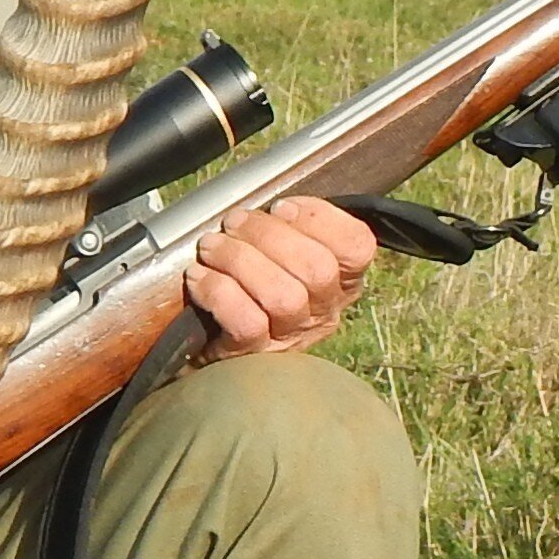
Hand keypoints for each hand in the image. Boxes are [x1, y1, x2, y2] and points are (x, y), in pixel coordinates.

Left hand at [184, 195, 379, 361]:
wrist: (208, 345)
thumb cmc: (245, 288)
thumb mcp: (277, 254)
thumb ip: (287, 227)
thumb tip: (270, 201)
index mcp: (338, 281)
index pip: (357, 246)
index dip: (320, 218)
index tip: (281, 207)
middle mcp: (322, 312)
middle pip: (317, 269)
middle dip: (268, 235)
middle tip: (234, 223)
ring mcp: (290, 338)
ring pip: (283, 296)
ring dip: (240, 260)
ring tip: (211, 248)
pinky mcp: (254, 357)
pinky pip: (247, 322)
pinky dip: (219, 293)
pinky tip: (200, 278)